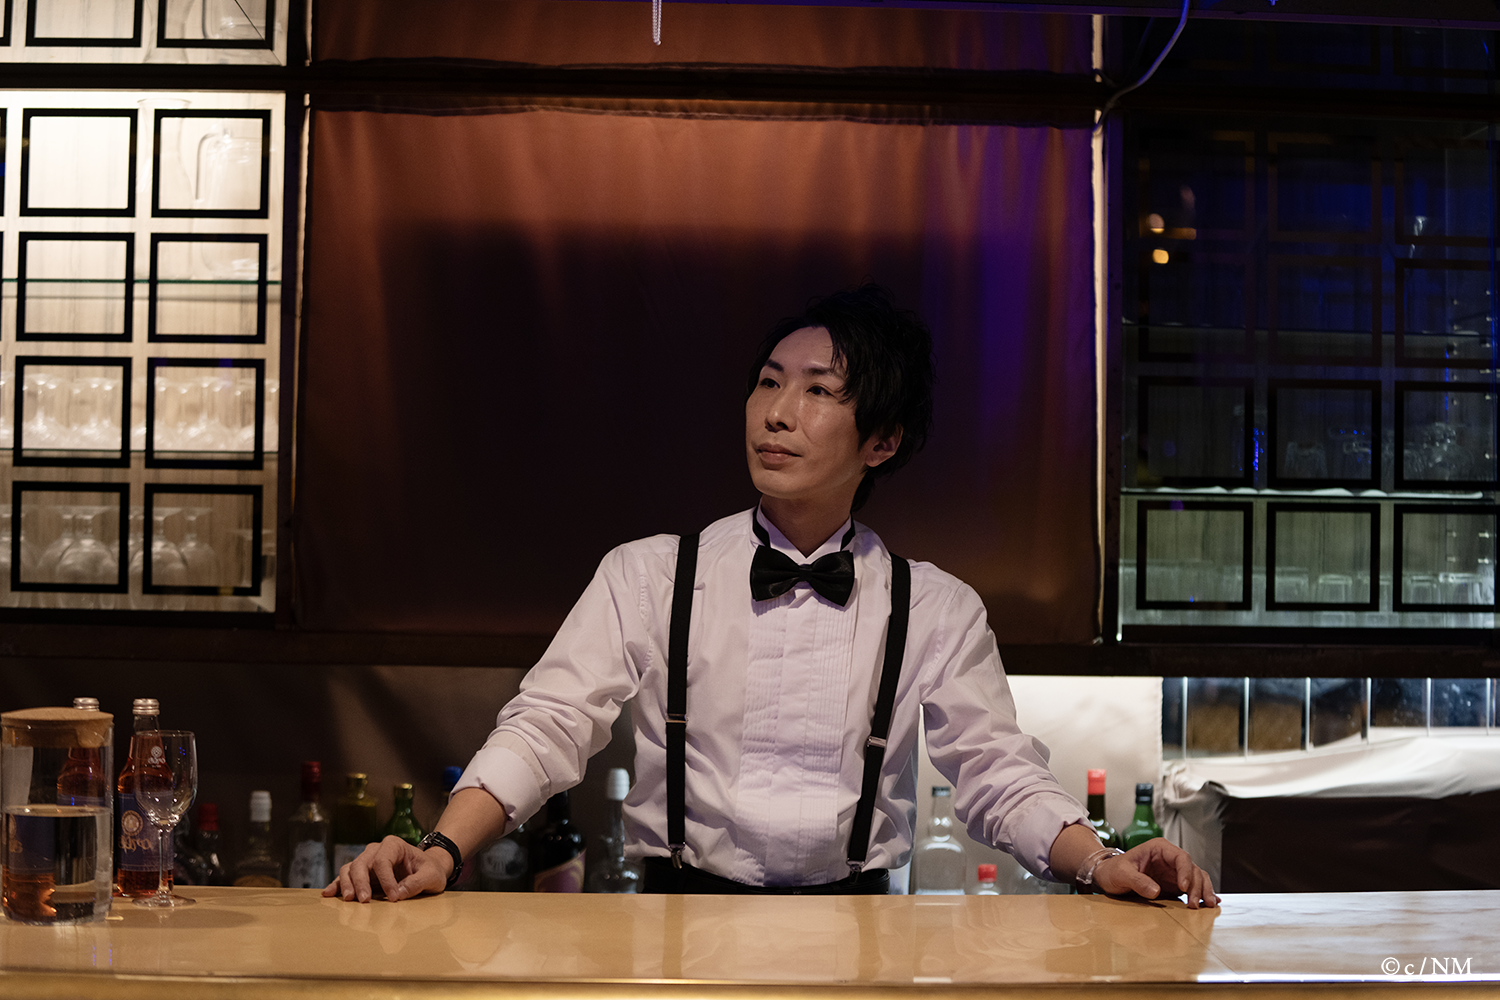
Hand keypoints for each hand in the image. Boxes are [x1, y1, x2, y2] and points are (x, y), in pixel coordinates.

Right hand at [322, 835, 450, 902]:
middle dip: (361, 882)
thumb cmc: (430, 870)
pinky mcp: (362, 874)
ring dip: (347, 884)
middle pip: (362, 863)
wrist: (427, 869)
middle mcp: (376, 850)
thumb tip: (398, 893)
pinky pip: (345, 877)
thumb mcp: (432, 876)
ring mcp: (367, 861)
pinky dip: (337, 885)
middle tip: (364, 901)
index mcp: (394, 845)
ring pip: (350, 869)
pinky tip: (328, 894)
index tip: (394, 897)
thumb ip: (418, 883)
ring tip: (348, 899)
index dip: (386, 880)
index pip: (383, 861)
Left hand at [1092, 838, 1218, 908]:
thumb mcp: (1121, 874)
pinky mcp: (1174, 884)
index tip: (1183, 888)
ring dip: (1203, 891)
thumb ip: (1137, 880)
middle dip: (1197, 886)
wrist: (1108, 877)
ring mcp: (1174, 871)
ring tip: (1207, 906)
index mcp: (1159, 848)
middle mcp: (1170, 858)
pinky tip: (1211, 902)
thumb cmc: (1113, 870)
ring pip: (1197, 878)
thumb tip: (1155, 891)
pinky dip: (1202, 893)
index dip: (1185, 872)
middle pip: (1192, 869)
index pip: (1181, 857)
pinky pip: (1193, 887)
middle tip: (1195, 904)